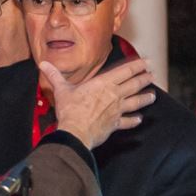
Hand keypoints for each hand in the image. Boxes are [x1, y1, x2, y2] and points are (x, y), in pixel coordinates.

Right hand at [42, 57, 156, 149]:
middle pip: (134, 85)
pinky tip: (139, 120)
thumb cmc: (70, 110)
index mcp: (104, 83)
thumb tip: (43, 64)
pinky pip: (127, 122)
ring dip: (145, 98)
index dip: (138, 66)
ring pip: (136, 102)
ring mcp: (116, 111)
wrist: (75, 132)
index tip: (146, 62)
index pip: (125, 71)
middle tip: (152, 75)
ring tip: (153, 96)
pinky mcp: (115, 124)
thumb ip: (54, 76)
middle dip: (145, 79)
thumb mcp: (62, 90)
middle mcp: (114, 95)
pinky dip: (134, 121)